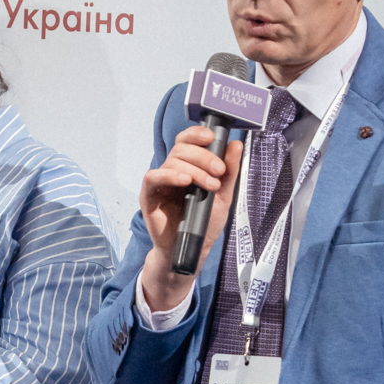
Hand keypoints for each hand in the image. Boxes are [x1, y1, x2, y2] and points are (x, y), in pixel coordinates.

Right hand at [138, 126, 243, 314]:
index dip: (197, 134)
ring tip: (210, 186)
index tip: (212, 137)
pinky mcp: (149, 196)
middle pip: (181, 149)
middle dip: (203, 156)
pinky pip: (153, 177)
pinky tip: (185, 181)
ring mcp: (159, 183)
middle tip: (218, 171)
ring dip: (194, 169)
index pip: (186, 141)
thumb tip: (235, 144)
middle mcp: (171, 172)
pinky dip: (169, 175)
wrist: (194, 249)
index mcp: (187, 167)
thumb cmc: (205, 223)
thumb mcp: (223, 195)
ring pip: (172, 162)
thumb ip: (229, 171)